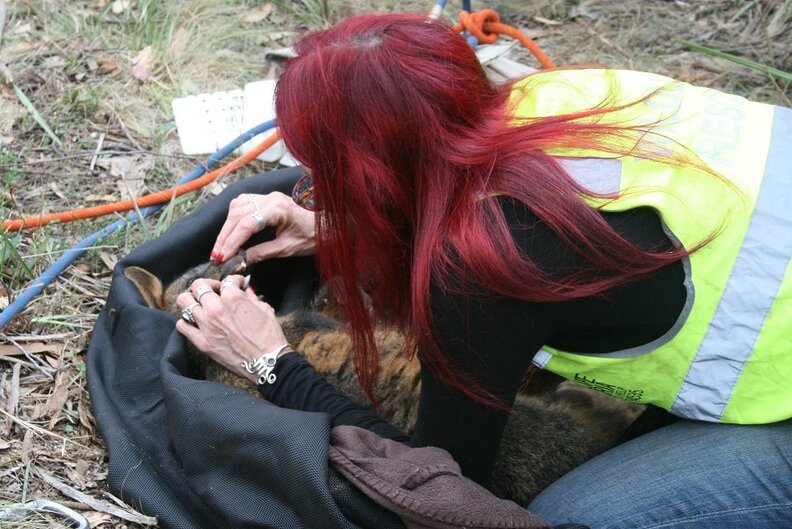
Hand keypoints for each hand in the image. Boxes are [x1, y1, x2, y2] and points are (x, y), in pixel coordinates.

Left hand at [175, 275, 291, 383]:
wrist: (267, 361)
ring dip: (192, 300)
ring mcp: (206, 325)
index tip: (237, 285)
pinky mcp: (201, 342)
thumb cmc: (269, 336)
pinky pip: (182, 326)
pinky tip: (195, 322)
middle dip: (208, 285)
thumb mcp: (265, 309)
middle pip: (198, 285)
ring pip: (184, 301)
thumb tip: (246, 290)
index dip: (234, 281)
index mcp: (233, 297)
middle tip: (215, 291)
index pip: (227, 280)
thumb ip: (251, 297)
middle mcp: (215, 308)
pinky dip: (187, 321)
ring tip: (200, 304)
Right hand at [211, 192, 315, 264]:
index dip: (232, 241)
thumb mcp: (288, 249)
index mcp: (278, 209)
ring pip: (238, 206)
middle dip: (225, 235)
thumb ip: (263, 253)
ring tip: (222, 245)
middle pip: (238, 214)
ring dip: (227, 225)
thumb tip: (242, 259)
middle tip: (217, 255)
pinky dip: (234, 217)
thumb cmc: (313, 237)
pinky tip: (231, 230)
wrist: (328, 227)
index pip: (247, 224)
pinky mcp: (268, 199)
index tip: (222, 256)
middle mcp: (271, 199)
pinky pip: (244, 203)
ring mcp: (269, 197)